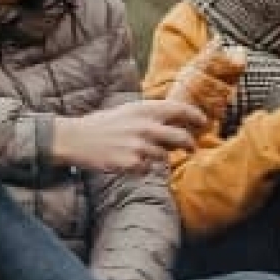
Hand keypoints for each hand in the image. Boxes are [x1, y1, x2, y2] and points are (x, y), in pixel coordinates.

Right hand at [53, 100, 203, 172]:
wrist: (76, 139)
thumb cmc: (102, 125)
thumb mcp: (127, 111)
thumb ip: (149, 115)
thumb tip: (173, 121)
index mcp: (144, 109)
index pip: (179, 109)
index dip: (195, 116)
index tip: (202, 121)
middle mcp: (145, 126)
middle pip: (182, 137)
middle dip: (190, 144)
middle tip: (191, 148)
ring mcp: (140, 145)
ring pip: (165, 156)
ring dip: (160, 157)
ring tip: (144, 154)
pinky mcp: (132, 163)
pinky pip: (148, 169)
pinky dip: (143, 168)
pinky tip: (130, 163)